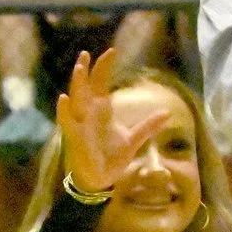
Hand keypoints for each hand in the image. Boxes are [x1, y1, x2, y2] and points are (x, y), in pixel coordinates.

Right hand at [56, 46, 167, 193]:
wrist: (101, 180)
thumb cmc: (112, 158)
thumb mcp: (133, 139)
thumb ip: (148, 126)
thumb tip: (167, 113)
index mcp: (101, 111)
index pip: (101, 84)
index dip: (104, 68)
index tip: (112, 51)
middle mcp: (89, 114)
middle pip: (85, 87)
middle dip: (86, 71)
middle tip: (86, 53)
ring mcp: (81, 125)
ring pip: (76, 100)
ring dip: (76, 84)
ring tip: (78, 68)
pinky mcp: (75, 139)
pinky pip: (67, 122)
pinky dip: (64, 111)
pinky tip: (64, 98)